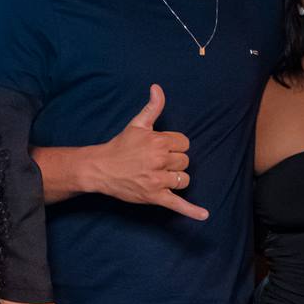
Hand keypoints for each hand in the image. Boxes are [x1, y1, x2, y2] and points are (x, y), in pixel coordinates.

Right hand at [92, 85, 207, 220]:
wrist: (100, 169)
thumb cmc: (119, 147)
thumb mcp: (136, 124)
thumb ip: (152, 107)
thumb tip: (157, 87)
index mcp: (158, 142)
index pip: (184, 144)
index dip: (173, 146)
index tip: (159, 149)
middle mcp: (159, 160)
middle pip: (185, 161)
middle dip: (173, 162)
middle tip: (154, 163)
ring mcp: (157, 180)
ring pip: (183, 180)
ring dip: (174, 179)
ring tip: (157, 177)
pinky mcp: (154, 197)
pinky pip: (177, 204)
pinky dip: (191, 211)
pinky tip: (204, 215)